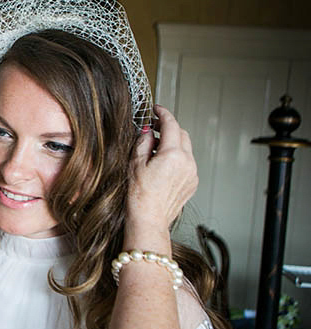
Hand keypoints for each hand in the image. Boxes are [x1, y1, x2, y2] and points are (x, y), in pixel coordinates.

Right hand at [126, 105, 197, 244]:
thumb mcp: (135, 163)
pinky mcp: (192, 183)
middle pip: (182, 134)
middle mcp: (188, 163)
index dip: (163, 113)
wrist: (149, 219)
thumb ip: (143, 141)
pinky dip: (177, 157)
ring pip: (186, 149)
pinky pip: (187, 162)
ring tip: (154, 148)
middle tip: (153, 126)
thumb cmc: (139, 196)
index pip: (171, 125)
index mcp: (173, 155)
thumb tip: (148, 130)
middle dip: (169, 127)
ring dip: (173, 143)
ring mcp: (192, 174)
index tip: (156, 109)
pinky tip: (161, 164)